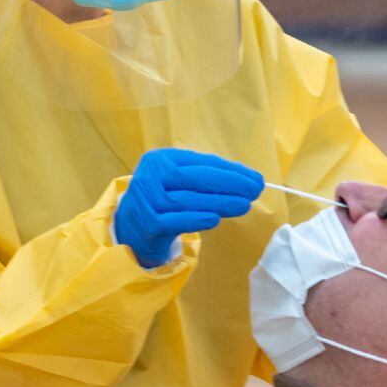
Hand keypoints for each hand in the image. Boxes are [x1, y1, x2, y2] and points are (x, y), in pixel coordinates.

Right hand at [115, 149, 264, 267]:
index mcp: (160, 159)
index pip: (200, 163)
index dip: (230, 170)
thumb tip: (247, 181)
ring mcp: (146, 200)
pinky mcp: (147, 223)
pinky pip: (175, 221)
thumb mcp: (179, 181)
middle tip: (255, 190)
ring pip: (187, 200)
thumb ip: (206, 178)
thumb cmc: (163, 199)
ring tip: (244, 205)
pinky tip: (216, 219)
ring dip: (219, 202)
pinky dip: (196, 219)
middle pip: (194, 178)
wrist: (131, 227)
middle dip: (229, 183)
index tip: (255, 178)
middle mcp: (150, 176)